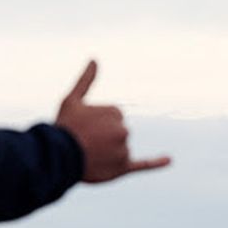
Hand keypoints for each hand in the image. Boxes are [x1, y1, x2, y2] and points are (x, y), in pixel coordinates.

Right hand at [56, 60, 170, 182]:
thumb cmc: (64, 127)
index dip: (95, 125)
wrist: (58, 156)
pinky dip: (155, 163)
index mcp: (115, 112)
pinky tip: (168, 160)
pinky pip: (142, 165)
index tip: (83, 127)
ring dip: (105, 154)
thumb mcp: (72, 100)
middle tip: (83, 142)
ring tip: (87, 155)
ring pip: (117, 152)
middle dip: (101, 139)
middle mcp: (123, 130)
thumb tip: (94, 60)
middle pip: (115, 135)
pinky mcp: (122, 167)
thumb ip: (86, 80)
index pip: (110, 120)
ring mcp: (123, 150)